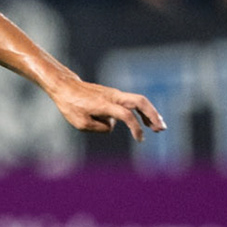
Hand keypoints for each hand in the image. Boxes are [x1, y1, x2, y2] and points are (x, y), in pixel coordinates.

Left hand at [49, 77, 166, 139]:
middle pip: (140, 102)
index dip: (135, 128)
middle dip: (153, 115)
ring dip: (150, 113)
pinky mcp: (114, 95)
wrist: (66, 87)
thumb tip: (113, 126)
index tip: (140, 139)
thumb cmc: (71, 105)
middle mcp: (113, 97)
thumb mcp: (81, 124)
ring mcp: (115, 94)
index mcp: (104, 104)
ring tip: (159, 127)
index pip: (126, 116)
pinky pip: (132, 102)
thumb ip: (100, 128)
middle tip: (161, 128)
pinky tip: (147, 121)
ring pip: (139, 101)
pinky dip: (141, 111)